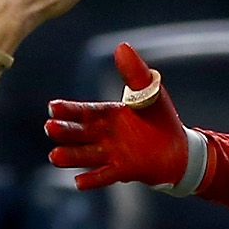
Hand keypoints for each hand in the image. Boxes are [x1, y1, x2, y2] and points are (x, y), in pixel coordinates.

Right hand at [45, 43, 193, 190]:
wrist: (178, 148)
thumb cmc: (159, 118)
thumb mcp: (149, 91)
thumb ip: (134, 73)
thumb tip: (121, 47)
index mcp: (107, 114)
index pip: (85, 111)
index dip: (69, 110)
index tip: (52, 107)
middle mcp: (104, 135)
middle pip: (81, 133)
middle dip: (65, 131)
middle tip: (49, 128)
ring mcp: (112, 153)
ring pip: (87, 155)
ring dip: (71, 156)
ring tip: (54, 156)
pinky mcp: (124, 170)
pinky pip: (105, 175)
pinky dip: (93, 179)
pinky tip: (78, 182)